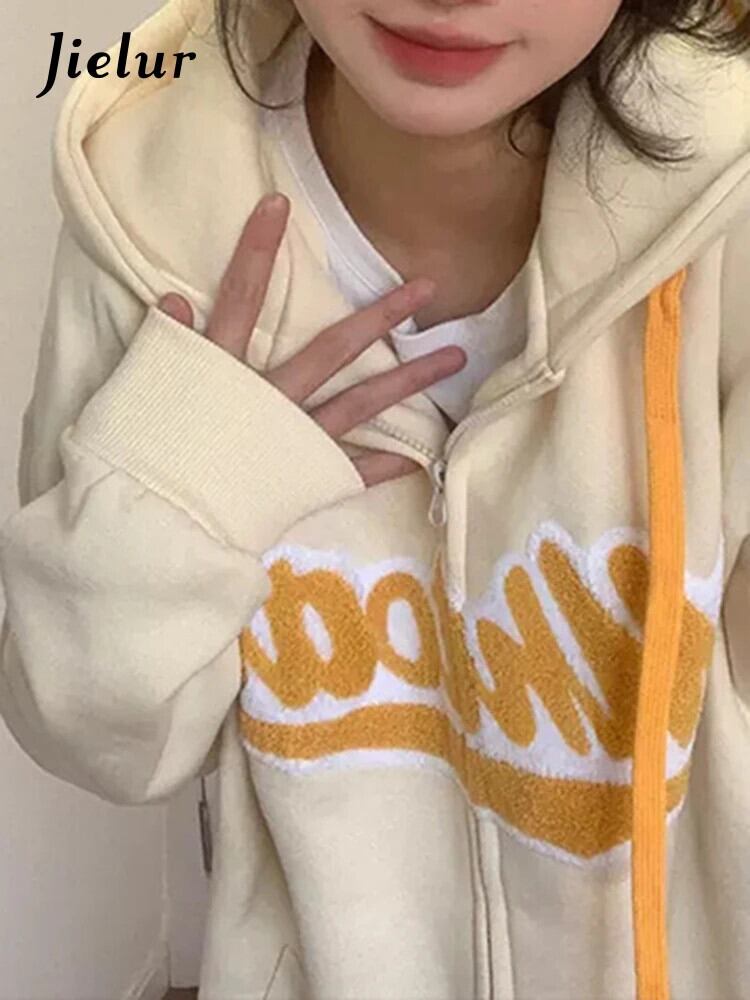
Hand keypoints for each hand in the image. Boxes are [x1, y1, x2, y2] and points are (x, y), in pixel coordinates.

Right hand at [157, 192, 465, 486]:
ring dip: (408, 380)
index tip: (277, 206)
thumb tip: (172, 299)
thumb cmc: (138, 458)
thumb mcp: (139, 392)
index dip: (256, 251)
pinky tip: (419, 457)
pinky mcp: (302, 480)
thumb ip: (162, 348)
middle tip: (426, 287)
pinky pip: (350, 471)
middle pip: (332, 349)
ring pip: (359, 404)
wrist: (154, 525)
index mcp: (223, 370)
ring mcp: (293, 439)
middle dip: (379, 316)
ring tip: (453, 360)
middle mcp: (270, 398)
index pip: (240, 296)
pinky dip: (382, 465)